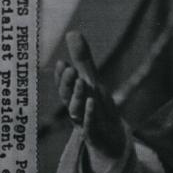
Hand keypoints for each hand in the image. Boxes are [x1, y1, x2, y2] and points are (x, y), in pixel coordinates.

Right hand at [54, 31, 126, 160]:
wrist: (110, 141)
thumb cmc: (98, 108)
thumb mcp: (92, 82)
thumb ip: (82, 60)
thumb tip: (72, 32)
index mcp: (73, 97)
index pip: (63, 85)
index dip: (61, 76)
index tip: (62, 62)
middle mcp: (75, 110)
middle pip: (66, 96)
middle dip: (66, 83)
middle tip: (69, 68)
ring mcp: (84, 123)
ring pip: (76, 110)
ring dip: (77, 96)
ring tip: (81, 81)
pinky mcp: (94, 135)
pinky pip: (90, 125)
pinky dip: (90, 114)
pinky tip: (92, 101)